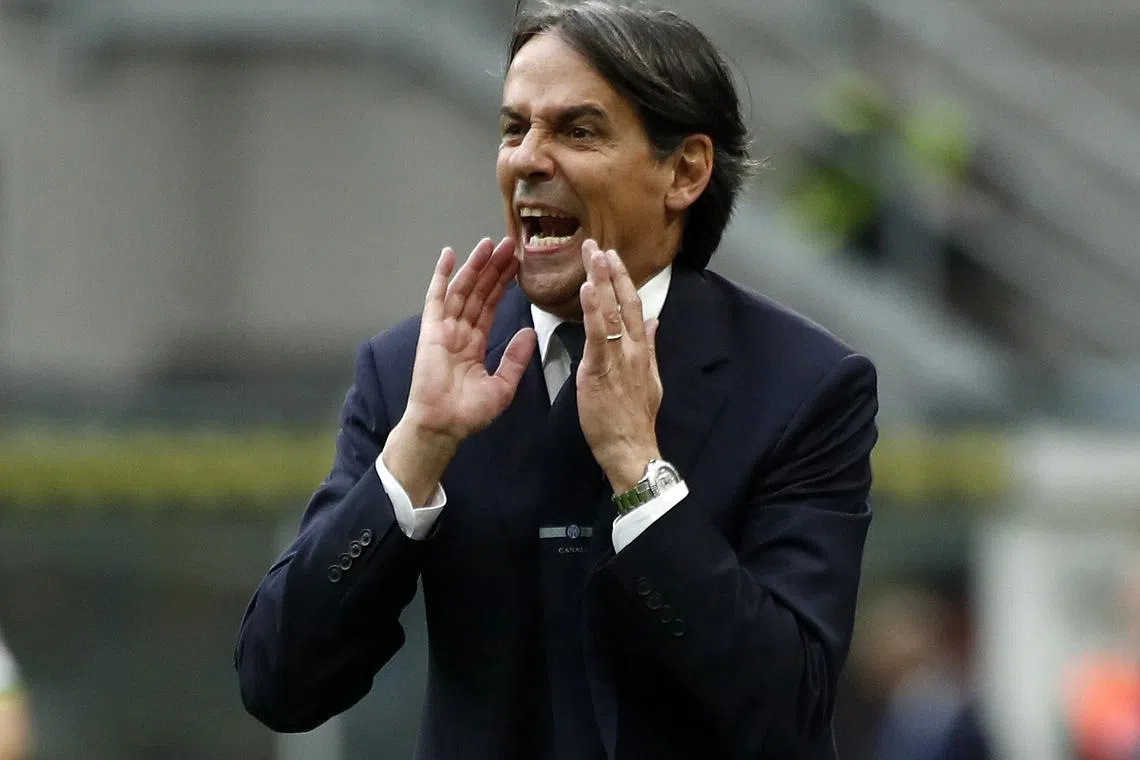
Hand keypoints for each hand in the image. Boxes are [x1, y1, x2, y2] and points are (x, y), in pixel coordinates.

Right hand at [383, 238, 535, 503]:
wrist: (443, 426)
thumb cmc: (468, 414)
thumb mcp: (503, 386)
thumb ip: (516, 358)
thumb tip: (529, 331)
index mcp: (474, 343)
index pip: (491, 305)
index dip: (503, 284)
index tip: (517, 264)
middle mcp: (459, 331)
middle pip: (479, 291)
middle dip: (494, 268)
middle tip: (510, 244)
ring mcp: (444, 329)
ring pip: (462, 289)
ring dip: (476, 265)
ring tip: (490, 244)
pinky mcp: (431, 331)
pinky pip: (435, 298)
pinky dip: (441, 275)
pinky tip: (450, 254)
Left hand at [576, 239, 662, 492]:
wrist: (631, 448)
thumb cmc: (634, 419)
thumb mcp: (650, 380)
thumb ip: (649, 348)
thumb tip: (653, 322)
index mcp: (641, 350)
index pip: (633, 307)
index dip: (623, 280)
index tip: (613, 257)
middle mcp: (632, 348)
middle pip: (622, 302)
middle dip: (610, 272)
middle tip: (597, 245)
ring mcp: (618, 357)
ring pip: (610, 312)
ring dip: (601, 281)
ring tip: (592, 255)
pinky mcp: (600, 369)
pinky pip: (597, 335)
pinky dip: (593, 310)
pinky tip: (588, 289)